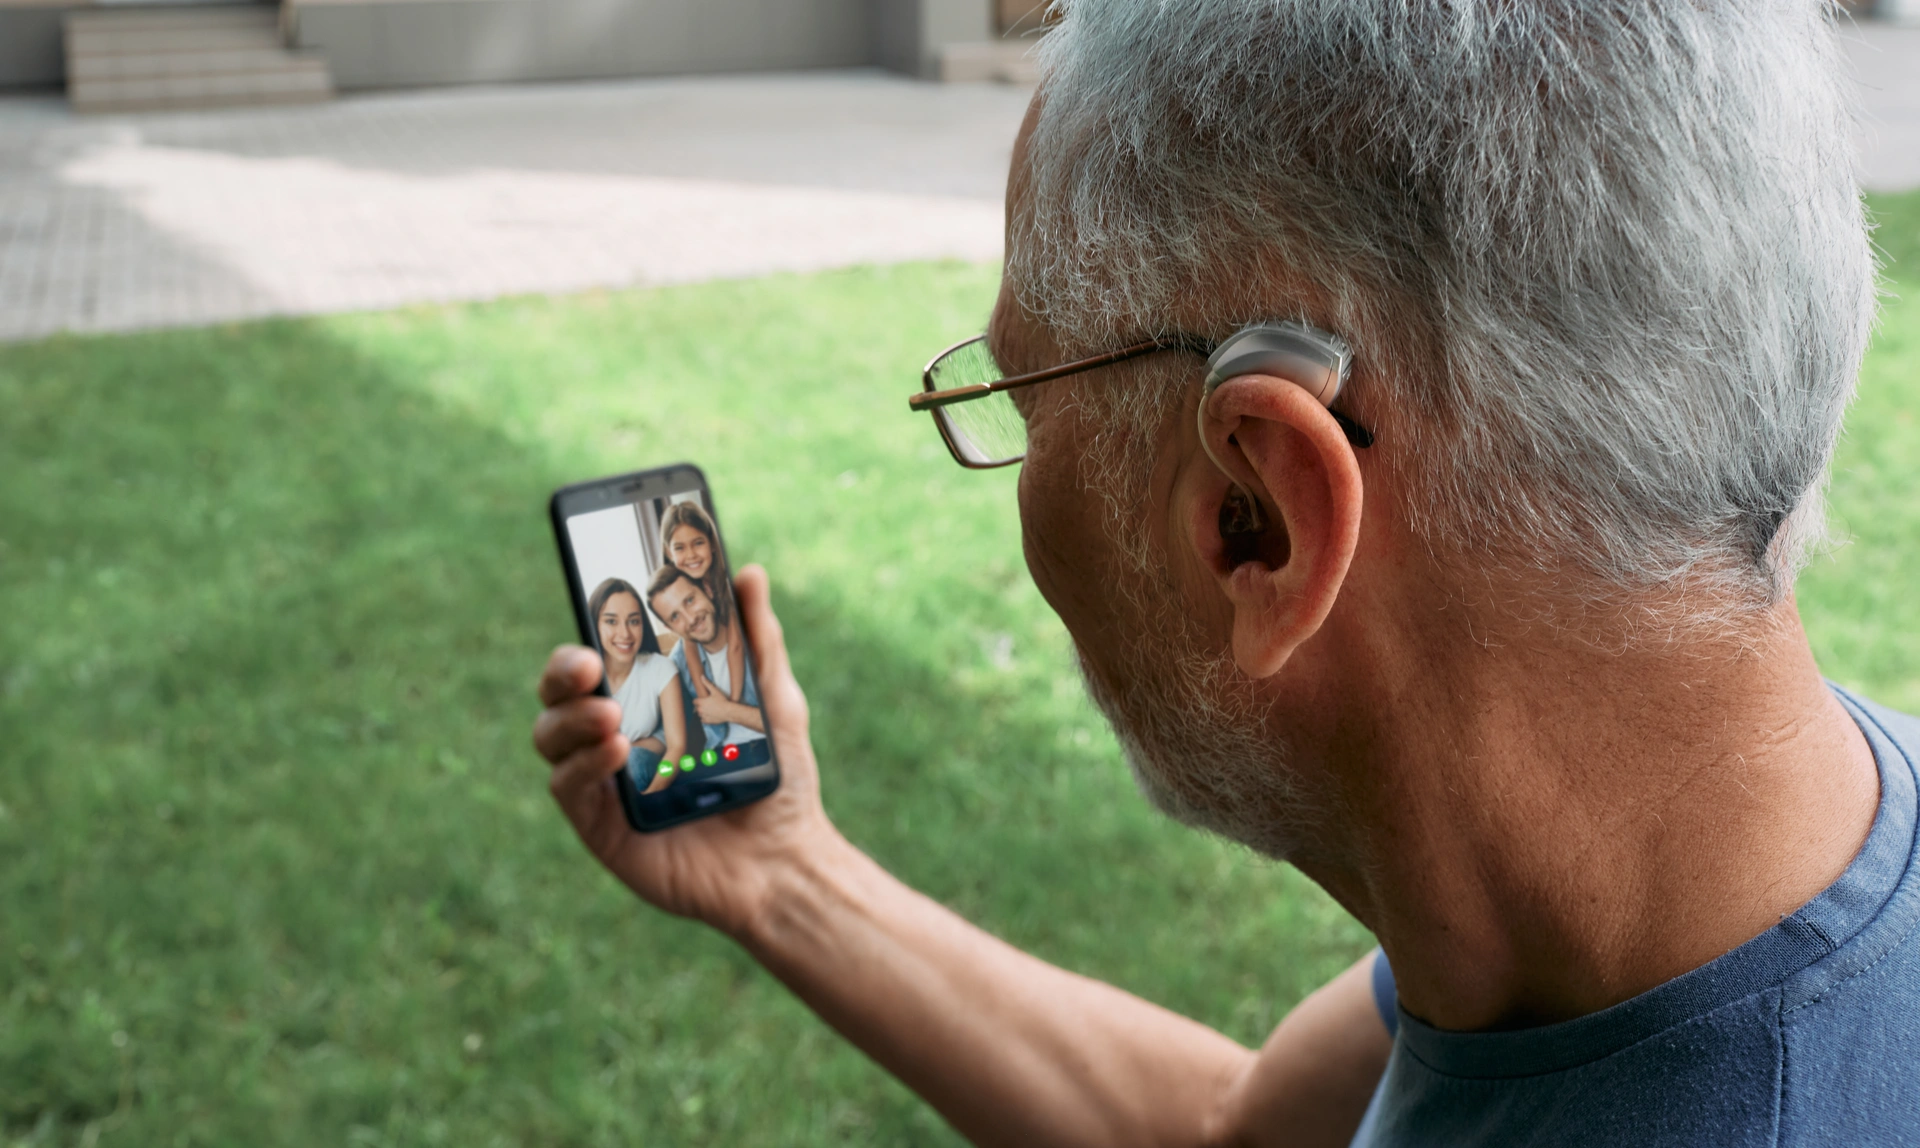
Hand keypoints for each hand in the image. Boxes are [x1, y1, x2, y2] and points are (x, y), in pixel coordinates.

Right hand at [533, 565, 833, 937]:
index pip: (600, 655)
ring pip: (553, 736)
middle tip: (588, 662)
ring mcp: (603, 782)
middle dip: (562, 670)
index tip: (596, 602)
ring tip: (610, 711)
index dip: (587, 629)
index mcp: (647, 700)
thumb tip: (750, 573)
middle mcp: (615, 735)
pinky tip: (615, 750)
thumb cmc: (778, 779)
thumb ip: (757, 640)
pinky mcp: (600, 828)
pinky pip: (569, 788)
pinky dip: (584, 764)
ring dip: (571, 718)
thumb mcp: (774, 700)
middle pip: (561, 693)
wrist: (787, 860)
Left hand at [692, 689, 744, 726]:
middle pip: (696, 708)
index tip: (703, 700)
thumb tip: (701, 676)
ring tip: (709, 709)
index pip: (694, 701)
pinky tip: (710, 715)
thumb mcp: (715, 691)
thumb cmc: (722, 701)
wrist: (728, 711)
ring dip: (702, 712)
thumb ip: (707, 684)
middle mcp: (700, 710)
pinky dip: (705, 718)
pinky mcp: (707, 721)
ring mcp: (703, 716)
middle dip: (700, 706)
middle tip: (708, 704)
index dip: (698, 700)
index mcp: (701, 702)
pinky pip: (702, 720)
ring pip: (699, 714)